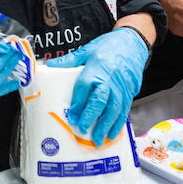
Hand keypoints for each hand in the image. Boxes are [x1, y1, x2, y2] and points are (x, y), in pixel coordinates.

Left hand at [47, 27, 149, 145]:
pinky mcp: (129, 92)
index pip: (85, 87)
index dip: (78, 104)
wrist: (132, 43)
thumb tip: (50, 65)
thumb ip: (69, 60)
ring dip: (107, 126)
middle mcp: (110, 79)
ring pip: (115, 109)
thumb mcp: (87, 50)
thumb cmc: (108, 47)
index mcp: (97, 68)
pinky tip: (113, 133)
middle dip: (92, 117)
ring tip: (99, 139)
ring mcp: (121, 87)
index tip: (72, 117)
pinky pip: (124, 110)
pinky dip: (119, 124)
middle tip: (84, 131)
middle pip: (101, 101)